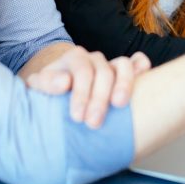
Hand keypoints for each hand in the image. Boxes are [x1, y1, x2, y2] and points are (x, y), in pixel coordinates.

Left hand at [26, 46, 150, 128]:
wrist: (60, 86)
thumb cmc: (51, 91)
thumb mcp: (40, 86)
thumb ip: (46, 83)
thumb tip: (64, 82)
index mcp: (74, 59)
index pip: (81, 71)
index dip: (80, 94)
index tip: (77, 117)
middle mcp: (94, 59)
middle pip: (103, 72)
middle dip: (99, 98)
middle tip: (94, 123)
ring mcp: (111, 64)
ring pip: (123, 65)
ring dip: (124, 85)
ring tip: (119, 105)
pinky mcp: (126, 70)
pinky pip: (137, 62)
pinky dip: (141, 67)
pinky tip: (144, 79)